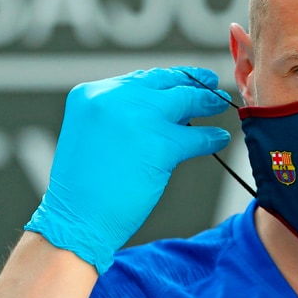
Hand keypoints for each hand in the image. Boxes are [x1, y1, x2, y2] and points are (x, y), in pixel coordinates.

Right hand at [25, 67, 230, 273]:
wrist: (76, 219)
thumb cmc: (85, 188)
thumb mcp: (96, 136)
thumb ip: (124, 116)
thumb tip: (172, 108)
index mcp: (91, 94)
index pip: (139, 79)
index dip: (168, 78)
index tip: (186, 77)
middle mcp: (112, 98)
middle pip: (163, 83)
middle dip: (192, 82)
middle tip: (210, 83)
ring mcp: (137, 118)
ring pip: (184, 101)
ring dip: (207, 101)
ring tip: (220, 104)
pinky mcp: (159, 144)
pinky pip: (194, 136)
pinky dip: (210, 137)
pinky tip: (219, 139)